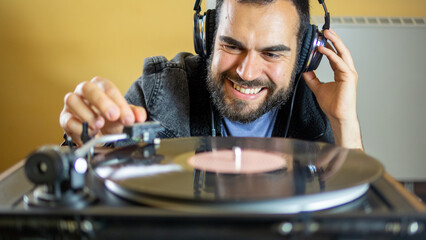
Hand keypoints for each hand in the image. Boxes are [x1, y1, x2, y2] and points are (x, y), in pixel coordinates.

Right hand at [59, 76, 146, 145]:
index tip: (128, 118)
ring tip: (100, 126)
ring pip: (73, 101)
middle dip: (102, 102)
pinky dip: (79, 128)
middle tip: (113, 116)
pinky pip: (67, 120)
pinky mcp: (64, 118)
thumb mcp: (124, 115)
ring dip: (88, 114)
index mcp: (100, 86)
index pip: (109, 89)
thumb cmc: (110, 118)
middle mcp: (84, 91)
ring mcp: (72, 103)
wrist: (99, 131)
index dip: (120, 104)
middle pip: (88, 88)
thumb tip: (140, 117)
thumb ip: (134, 114)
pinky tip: (90, 135)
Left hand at [303, 29, 362, 149]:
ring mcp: (349, 73)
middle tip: (324, 30)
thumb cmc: (332, 105)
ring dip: (334, 42)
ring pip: (342, 53)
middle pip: (341, 50)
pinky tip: (323, 49)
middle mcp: (346, 71)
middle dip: (333, 39)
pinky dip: (331, 54)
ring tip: (326, 34)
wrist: (338, 116)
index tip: (320, 38)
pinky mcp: (349, 77)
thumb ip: (312, 78)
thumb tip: (304, 70)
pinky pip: (339, 62)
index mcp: (341, 72)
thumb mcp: (317, 88)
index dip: (328, 46)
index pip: (335, 55)